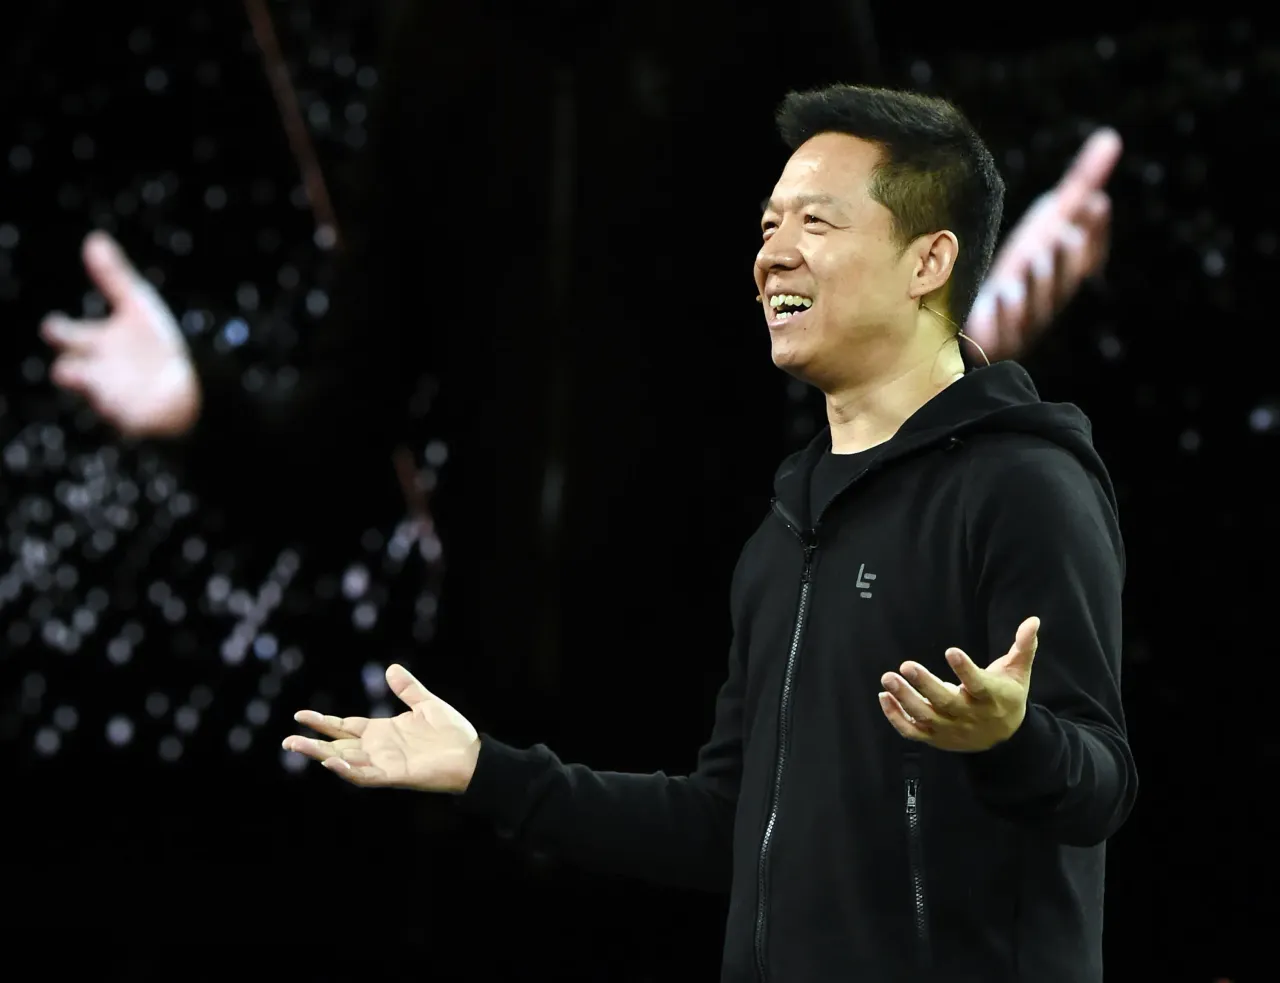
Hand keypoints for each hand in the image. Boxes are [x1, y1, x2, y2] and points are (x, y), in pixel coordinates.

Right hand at [41, 231, 200, 437]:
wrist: (190, 379)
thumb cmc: (157, 342)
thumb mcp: (137, 305)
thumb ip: (113, 276)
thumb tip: (94, 238)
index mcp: (94, 342)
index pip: (64, 334)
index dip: (57, 329)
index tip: (55, 325)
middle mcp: (96, 370)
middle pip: (68, 370)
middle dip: (68, 368)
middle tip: (70, 365)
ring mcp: (112, 396)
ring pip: (94, 395)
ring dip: (95, 389)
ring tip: (100, 384)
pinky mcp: (132, 418)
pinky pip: (124, 418)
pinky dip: (126, 411)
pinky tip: (135, 404)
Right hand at [282, 664, 480, 791]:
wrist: (472, 755)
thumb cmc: (453, 733)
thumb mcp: (426, 704)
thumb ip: (408, 689)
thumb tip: (391, 668)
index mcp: (382, 731)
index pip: (344, 727)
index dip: (323, 722)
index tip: (300, 715)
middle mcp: (377, 749)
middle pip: (336, 746)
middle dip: (311, 744)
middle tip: (287, 740)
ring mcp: (383, 763)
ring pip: (343, 761)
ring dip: (320, 755)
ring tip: (296, 746)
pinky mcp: (393, 775)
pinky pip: (364, 775)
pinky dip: (347, 770)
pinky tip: (330, 761)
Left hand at [878, 617, 1039, 751]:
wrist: (1005, 740)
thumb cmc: (1007, 696)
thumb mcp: (1018, 672)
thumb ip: (1023, 646)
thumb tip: (1033, 620)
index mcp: (991, 698)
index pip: (978, 684)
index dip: (965, 669)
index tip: (950, 651)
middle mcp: (970, 716)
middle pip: (946, 702)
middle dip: (925, 684)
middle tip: (905, 665)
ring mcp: (951, 729)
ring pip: (925, 717)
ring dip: (904, 698)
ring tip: (888, 678)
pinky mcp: (936, 739)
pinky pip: (912, 732)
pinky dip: (895, 717)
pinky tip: (884, 696)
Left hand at [966, 129, 1122, 361]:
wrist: (976, 322)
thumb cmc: (1021, 268)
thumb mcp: (1047, 223)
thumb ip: (1079, 185)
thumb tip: (1111, 138)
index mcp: (1064, 276)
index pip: (1087, 256)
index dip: (1093, 232)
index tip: (1095, 201)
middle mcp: (1047, 303)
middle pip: (1063, 283)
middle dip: (1065, 258)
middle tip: (1065, 233)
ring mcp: (1020, 326)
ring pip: (1033, 309)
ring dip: (1035, 285)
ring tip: (1034, 260)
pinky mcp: (992, 343)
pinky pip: (997, 334)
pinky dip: (999, 316)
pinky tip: (997, 299)